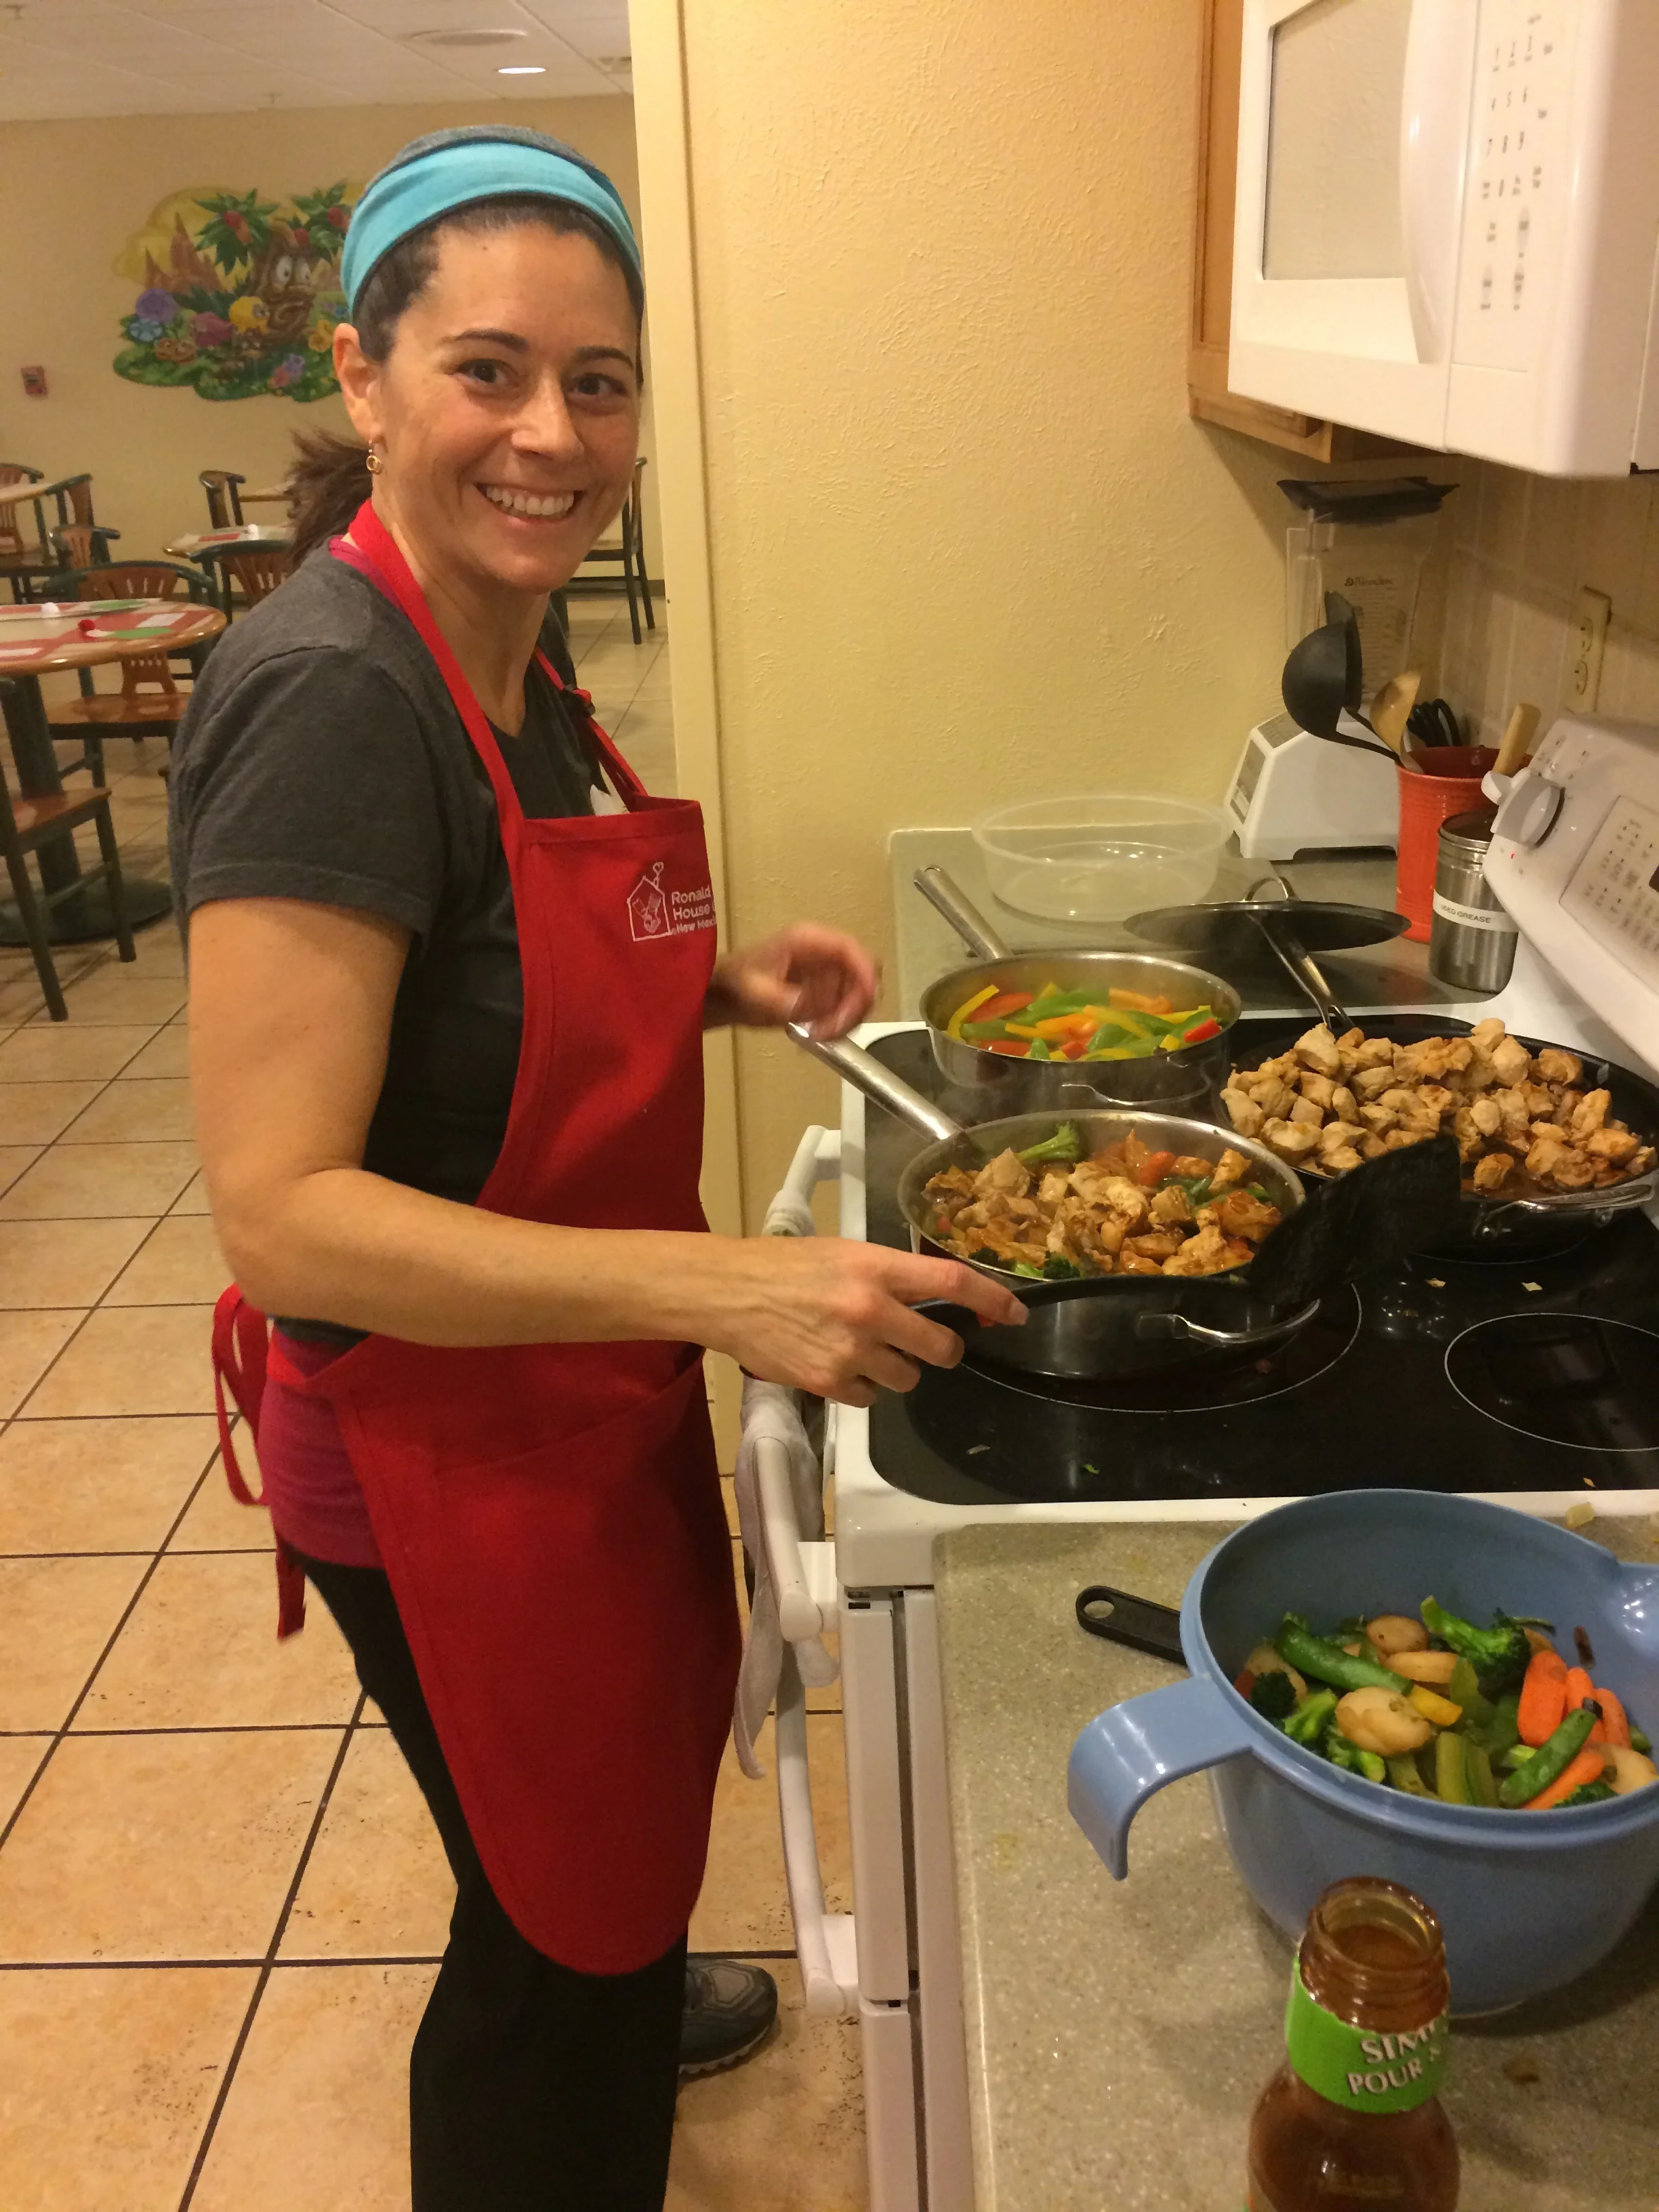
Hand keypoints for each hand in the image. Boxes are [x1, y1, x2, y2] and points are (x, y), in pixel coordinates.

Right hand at [703, 1237, 1025, 1407]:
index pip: (952, 1283)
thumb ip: (890, 1274)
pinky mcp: (829, 1382)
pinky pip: (870, 1397)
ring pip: (907, 1378)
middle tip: (928, 1344)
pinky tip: (837, 1363)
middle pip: (941, 1346)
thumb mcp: (845, 1253)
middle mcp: (870, 1309)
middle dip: (943, 1350)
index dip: (993, 1299)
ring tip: (863, 1349)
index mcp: (876, 1267)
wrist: (727, 1293)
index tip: (1016, 1313)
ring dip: (896, 1369)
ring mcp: (851, 1350)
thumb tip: (936, 1296)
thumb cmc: (784, 1266)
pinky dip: (862, 1386)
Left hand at [704, 923, 879, 1039]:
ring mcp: (826, 971)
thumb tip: (818, 1010)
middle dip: (855, 1005)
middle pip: (862, 973)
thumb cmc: (734, 984)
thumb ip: (786, 1001)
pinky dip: (838, 1024)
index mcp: (807, 941)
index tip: (866, 1001)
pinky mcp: (825, 989)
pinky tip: (816, 1034)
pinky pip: (845, 1006)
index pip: (849, 950)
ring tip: (818, 1035)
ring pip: (858, 994)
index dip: (865, 973)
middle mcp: (822, 952)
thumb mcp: (755, 993)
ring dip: (846, 1019)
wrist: (722, 993)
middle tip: (830, 1030)